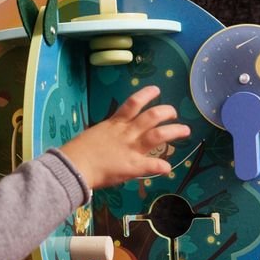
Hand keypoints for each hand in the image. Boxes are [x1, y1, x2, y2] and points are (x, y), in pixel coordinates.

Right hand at [58, 85, 190, 190]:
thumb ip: (105, 135)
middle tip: (174, 113)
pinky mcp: (133, 166)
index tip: (156, 90)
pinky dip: (161, 166)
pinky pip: (152, 165)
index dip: (147, 94)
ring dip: (174, 131)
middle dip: (166, 112)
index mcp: (115, 124)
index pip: (133, 103)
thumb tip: (108, 139)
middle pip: (152, 116)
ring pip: (158, 135)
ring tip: (185, 130)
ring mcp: (132, 148)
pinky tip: (167, 168)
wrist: (74, 165)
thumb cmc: (78, 151)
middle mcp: (126, 133)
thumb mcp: (93, 136)